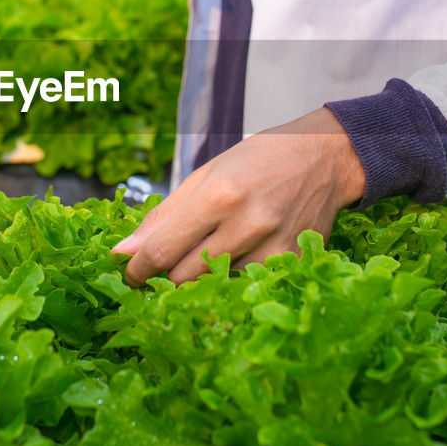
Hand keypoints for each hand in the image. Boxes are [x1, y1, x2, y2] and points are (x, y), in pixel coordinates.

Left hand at [112, 108, 365, 284]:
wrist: (325, 158)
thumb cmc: (258, 161)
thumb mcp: (205, 176)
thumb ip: (163, 217)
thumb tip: (122, 253)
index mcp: (219, 196)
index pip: (162, 251)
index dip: (137, 271)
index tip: (129, 275)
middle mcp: (246, 225)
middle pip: (182, 277)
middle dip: (165, 276)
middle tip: (167, 263)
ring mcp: (272, 249)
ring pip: (212, 286)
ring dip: (201, 276)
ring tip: (213, 247)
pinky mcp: (291, 265)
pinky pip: (243, 286)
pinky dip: (232, 276)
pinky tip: (242, 252)